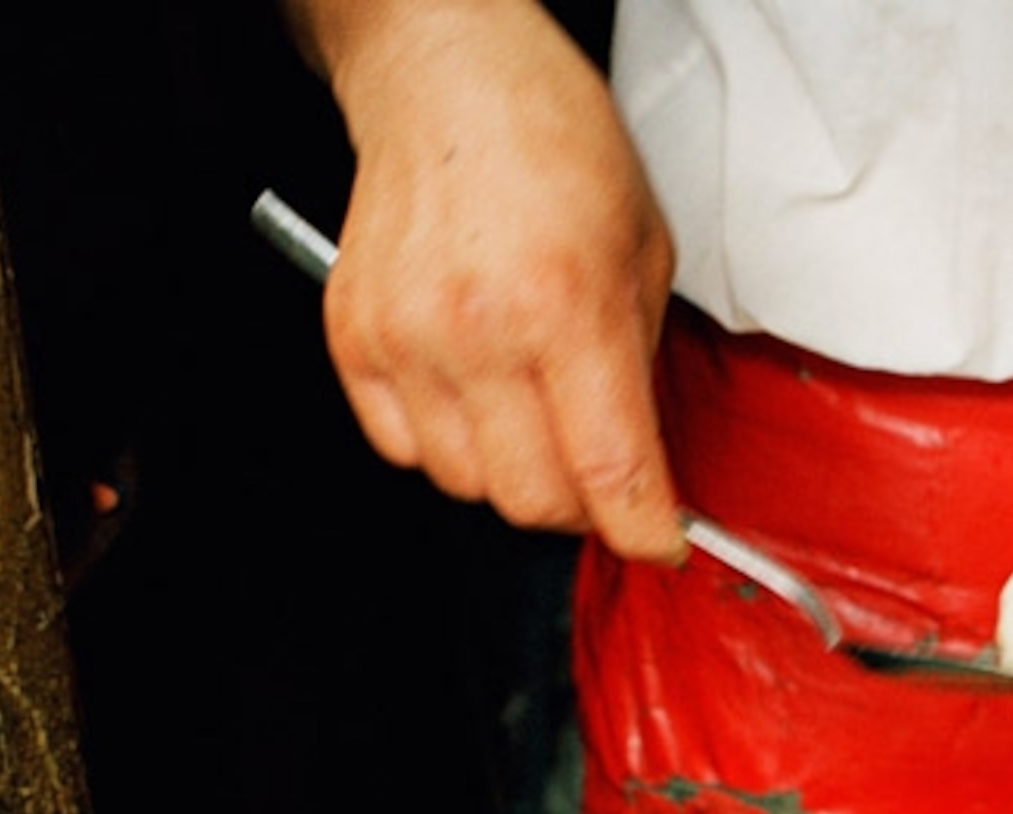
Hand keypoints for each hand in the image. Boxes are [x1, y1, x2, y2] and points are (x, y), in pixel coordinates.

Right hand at [304, 0, 687, 561]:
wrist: (445, 73)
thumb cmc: (548, 139)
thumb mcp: (644, 247)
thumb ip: (643, 365)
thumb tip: (644, 458)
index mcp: (565, 306)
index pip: (610, 474)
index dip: (645, 531)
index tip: (659, 540)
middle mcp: (478, 331)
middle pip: (533, 501)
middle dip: (580, 504)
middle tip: (598, 467)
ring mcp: (406, 338)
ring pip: (467, 487)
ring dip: (510, 472)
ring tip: (530, 408)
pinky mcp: (353, 337)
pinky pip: (403, 450)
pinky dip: (446, 445)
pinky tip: (473, 391)